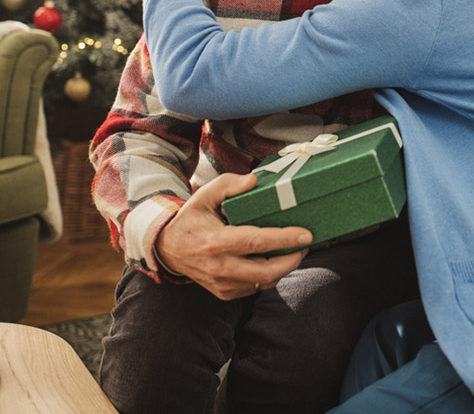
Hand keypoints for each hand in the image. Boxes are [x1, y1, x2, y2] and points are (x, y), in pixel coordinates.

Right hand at [155, 172, 312, 299]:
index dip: (284, 239)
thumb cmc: (191, 219)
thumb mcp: (204, 195)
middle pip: (266, 271)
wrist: (168, 249)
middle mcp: (219, 267)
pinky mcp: (224, 292)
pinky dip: (270, 276)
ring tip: (294, 250)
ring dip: (284, 268)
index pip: (257, 242)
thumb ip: (229, 184)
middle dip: (292, 259)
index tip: (306, 234)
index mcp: (216, 241)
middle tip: (305, 244)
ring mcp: (222, 283)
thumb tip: (254, 180)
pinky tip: (276, 260)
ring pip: (264, 282)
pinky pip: (256, 288)